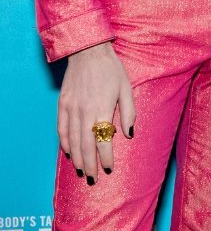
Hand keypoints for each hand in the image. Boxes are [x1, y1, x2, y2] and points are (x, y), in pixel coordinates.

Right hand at [57, 41, 135, 182]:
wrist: (89, 51)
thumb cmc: (111, 69)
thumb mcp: (126, 88)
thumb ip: (128, 113)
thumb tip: (129, 134)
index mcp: (102, 110)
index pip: (103, 143)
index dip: (105, 159)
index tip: (109, 168)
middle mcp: (85, 113)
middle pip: (86, 147)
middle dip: (89, 166)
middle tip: (92, 179)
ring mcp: (71, 110)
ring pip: (72, 142)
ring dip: (76, 159)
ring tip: (81, 171)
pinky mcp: (62, 105)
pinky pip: (62, 129)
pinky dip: (64, 143)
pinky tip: (68, 152)